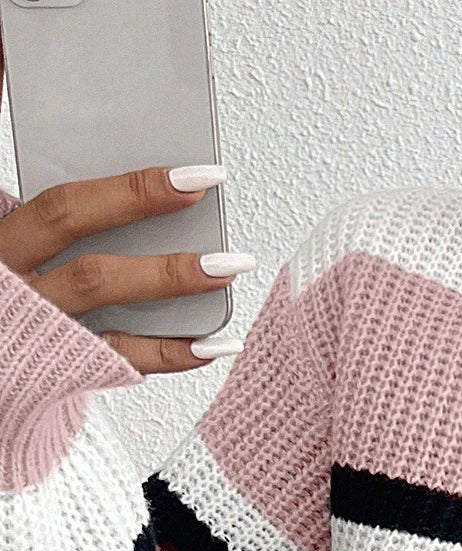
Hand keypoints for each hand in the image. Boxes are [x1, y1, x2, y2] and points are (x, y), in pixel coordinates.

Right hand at [0, 140, 246, 374]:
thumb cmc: (5, 274)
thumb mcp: (4, 213)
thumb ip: (30, 162)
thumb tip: (13, 58)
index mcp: (4, 245)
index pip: (66, 211)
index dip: (131, 194)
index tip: (191, 176)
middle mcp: (23, 291)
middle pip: (92, 265)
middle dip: (157, 238)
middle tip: (212, 204)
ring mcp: (49, 331)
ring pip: (108, 307)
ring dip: (171, 286)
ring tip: (226, 268)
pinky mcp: (69, 367)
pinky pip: (125, 362)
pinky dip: (172, 354)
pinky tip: (212, 343)